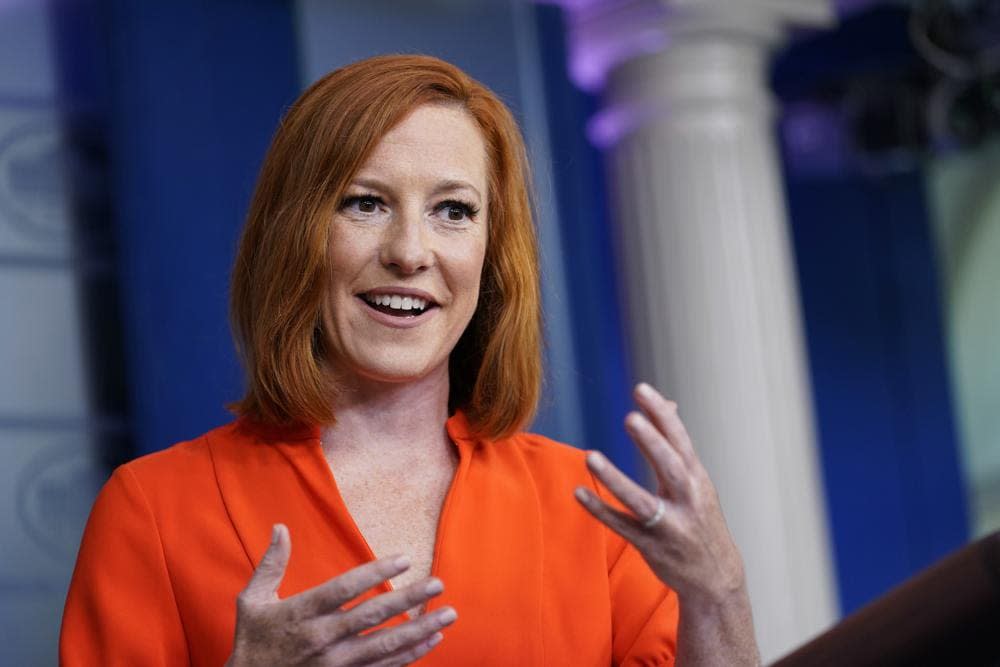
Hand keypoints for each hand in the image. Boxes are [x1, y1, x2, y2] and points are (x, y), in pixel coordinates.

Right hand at [227, 524, 456, 666]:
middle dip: (410, 599)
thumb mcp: (253, 601)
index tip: (405, 559)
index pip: (345, 588)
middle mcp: (322, 638)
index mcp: (301, 612)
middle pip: (372, 615)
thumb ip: (271, 564)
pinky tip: (431, 640)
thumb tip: (281, 527)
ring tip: (448, 614)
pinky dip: (410, 656)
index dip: (376, 572)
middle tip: (438, 583)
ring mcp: (335, 664)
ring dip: (420, 629)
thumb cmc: (252, 641)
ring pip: (385, 645)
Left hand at [574, 383, 745, 606]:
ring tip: (590, 456)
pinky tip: (579, 493)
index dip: (661, 415)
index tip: (641, 390)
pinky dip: (600, 510)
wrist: (716, 575)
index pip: (680, 440)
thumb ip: (677, 444)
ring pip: (642, 501)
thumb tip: (667, 403)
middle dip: (651, 442)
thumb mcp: (696, 481)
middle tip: (629, 417)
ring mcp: (669, 525)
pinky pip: (622, 526)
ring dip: (615, 478)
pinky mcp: (651, 546)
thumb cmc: (700, 518)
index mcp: (697, 478)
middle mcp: (687, 499)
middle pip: (669, 466)